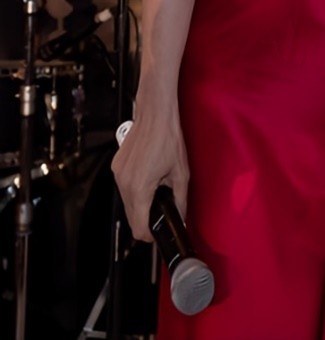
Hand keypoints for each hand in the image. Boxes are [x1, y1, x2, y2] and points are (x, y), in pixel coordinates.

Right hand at [112, 109, 188, 243]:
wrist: (155, 116)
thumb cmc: (169, 140)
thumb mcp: (182, 173)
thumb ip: (180, 200)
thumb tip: (181, 217)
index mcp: (141, 188)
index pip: (138, 226)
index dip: (149, 235)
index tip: (157, 235)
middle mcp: (124, 184)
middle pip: (131, 217)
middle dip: (145, 220)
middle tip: (162, 215)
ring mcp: (117, 175)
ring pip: (126, 202)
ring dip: (140, 204)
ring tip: (157, 192)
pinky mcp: (116, 167)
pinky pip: (123, 187)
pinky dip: (134, 190)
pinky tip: (149, 179)